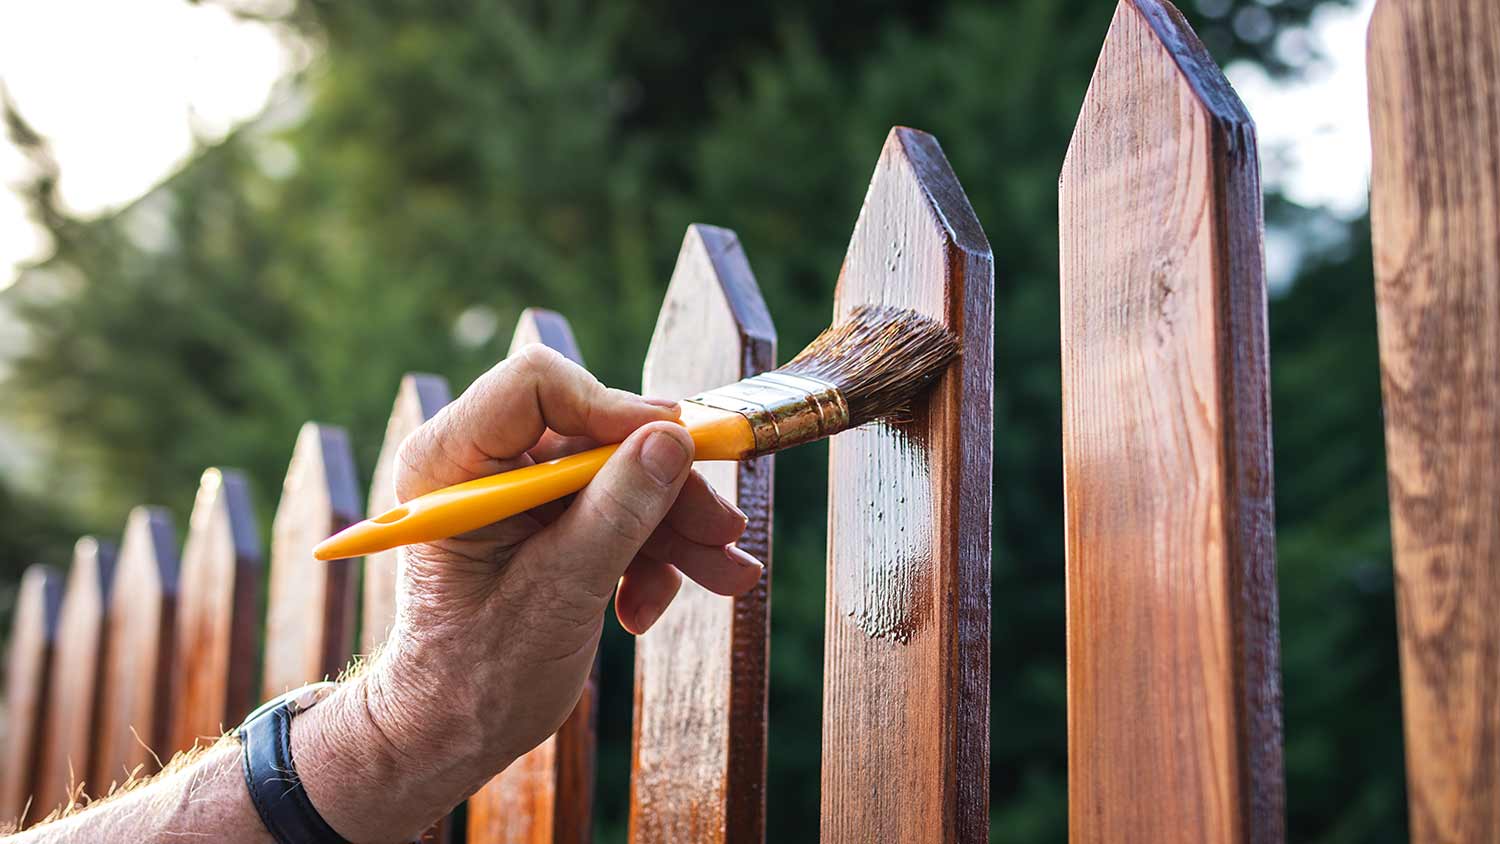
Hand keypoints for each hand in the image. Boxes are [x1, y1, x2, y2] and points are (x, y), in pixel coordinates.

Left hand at [358, 345, 760, 802]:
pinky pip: (615, 511)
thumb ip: (618, 512)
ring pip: (618, 476)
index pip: (536, 386)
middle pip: (595, 435)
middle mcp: (482, 463)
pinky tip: (648, 608)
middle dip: (664, 486)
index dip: (613, 408)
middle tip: (723, 527)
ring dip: (674, 529)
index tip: (677, 445)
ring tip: (726, 575)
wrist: (453, 734)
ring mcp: (517, 492)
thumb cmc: (477, 675)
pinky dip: (647, 556)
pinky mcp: (546, 521)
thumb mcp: (559, 592)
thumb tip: (673, 439)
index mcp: (451, 462)